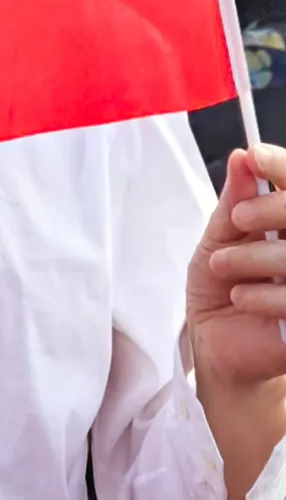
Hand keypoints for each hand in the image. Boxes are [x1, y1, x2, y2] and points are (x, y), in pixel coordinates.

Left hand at [188, 144, 285, 384]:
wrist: (218, 343)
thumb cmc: (222, 284)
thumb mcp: (220, 237)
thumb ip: (235, 201)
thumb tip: (242, 159)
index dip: (282, 167)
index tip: (255, 156)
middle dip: (270, 209)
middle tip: (240, 220)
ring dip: (252, 257)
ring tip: (222, 267)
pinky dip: (262, 295)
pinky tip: (241, 297)